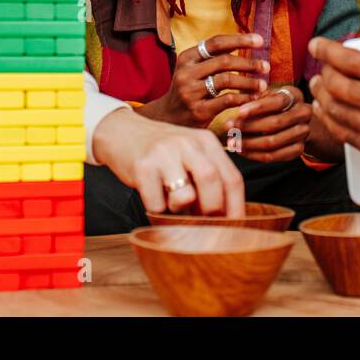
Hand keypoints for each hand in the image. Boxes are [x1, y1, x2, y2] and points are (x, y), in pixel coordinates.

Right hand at [93, 109, 245, 215]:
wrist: (122, 132)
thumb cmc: (163, 152)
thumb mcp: (191, 154)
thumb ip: (209, 177)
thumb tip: (224, 217)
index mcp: (206, 141)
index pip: (232, 177)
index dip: (236, 207)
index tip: (234, 227)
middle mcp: (188, 143)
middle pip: (212, 182)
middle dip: (212, 210)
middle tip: (204, 222)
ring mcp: (164, 153)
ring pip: (185, 196)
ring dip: (180, 210)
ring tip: (172, 203)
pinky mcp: (143, 166)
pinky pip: (156, 204)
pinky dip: (157, 212)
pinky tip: (153, 198)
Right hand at [145, 33, 268, 128]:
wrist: (168, 119)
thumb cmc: (190, 90)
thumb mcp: (194, 70)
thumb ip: (214, 58)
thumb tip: (246, 40)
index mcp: (186, 57)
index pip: (216, 43)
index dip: (240, 40)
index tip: (260, 40)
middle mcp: (186, 73)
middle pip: (224, 61)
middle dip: (248, 63)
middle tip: (266, 66)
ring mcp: (191, 92)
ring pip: (227, 80)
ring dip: (249, 82)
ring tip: (263, 84)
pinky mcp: (198, 110)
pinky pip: (227, 100)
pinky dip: (244, 98)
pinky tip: (254, 98)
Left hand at [227, 85, 311, 162]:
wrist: (296, 121)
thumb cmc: (274, 104)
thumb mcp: (268, 95)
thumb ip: (255, 97)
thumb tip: (237, 101)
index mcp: (295, 96)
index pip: (278, 102)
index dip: (258, 107)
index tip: (239, 111)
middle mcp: (303, 113)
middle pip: (275, 123)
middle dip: (249, 126)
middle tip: (228, 127)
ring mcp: (303, 133)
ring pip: (273, 142)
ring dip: (249, 143)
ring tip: (231, 141)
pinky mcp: (298, 149)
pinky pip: (274, 156)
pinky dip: (255, 154)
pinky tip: (241, 150)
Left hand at [307, 14, 359, 190]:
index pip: (359, 61)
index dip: (330, 51)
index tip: (317, 44)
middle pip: (343, 86)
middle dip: (324, 71)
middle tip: (320, 65)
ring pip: (341, 111)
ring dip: (322, 96)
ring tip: (319, 85)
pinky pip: (348, 135)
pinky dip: (331, 120)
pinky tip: (326, 109)